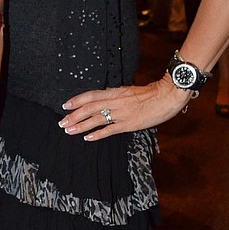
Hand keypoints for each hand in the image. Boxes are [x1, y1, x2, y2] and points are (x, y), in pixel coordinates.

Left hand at [59, 75, 188, 140]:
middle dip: (73, 116)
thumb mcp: (129, 91)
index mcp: (115, 92)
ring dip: (80, 125)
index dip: (76, 100)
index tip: (65, 106)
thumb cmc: (150, 94)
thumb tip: (103, 101)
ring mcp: (121, 113)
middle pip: (89, 108)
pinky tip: (87, 138)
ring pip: (96, 119)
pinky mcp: (128, 124)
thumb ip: (115, 96)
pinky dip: (97, 134)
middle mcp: (115, 101)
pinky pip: (109, 129)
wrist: (166, 96)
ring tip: (69, 130)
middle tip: (62, 123)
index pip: (90, 96)